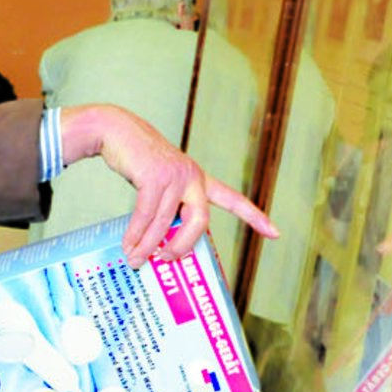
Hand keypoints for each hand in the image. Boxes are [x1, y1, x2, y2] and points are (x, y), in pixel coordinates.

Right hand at [59, 105, 278, 264]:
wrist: (116, 130)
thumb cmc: (138, 160)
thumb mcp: (160, 183)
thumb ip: (167, 207)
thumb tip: (157, 245)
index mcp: (198, 179)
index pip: (232, 199)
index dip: (254, 217)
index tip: (275, 233)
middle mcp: (192, 176)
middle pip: (200, 221)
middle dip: (183, 246)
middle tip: (168, 261)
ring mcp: (175, 175)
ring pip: (166, 222)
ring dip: (148, 245)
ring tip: (135, 260)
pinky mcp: (155, 176)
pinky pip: (146, 215)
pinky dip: (136, 234)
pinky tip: (129, 246)